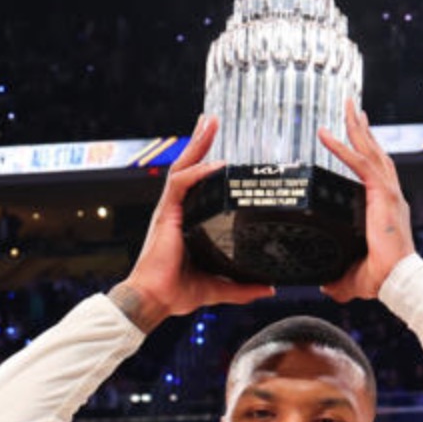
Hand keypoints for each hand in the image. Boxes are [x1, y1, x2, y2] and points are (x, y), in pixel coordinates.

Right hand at [109, 115, 273, 330]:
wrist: (155, 300)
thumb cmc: (176, 293)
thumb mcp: (218, 287)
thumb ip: (243, 287)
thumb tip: (268, 288)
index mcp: (187, 223)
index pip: (197, 186)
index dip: (206, 166)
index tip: (224, 153)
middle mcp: (177, 212)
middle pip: (189, 168)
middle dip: (200, 143)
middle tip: (212, 121)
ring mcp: (170, 211)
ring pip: (183, 168)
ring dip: (197, 145)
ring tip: (209, 124)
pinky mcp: (165, 215)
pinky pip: (180, 185)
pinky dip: (197, 173)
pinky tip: (214, 165)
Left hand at [317, 100, 415, 302]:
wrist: (399, 280)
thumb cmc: (384, 277)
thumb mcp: (354, 276)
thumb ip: (339, 279)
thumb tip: (326, 286)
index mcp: (385, 208)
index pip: (375, 173)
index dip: (365, 153)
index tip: (356, 137)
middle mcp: (390, 195)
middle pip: (376, 153)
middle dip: (363, 129)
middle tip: (353, 109)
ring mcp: (388, 192)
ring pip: (371, 151)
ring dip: (358, 128)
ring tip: (349, 108)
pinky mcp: (382, 195)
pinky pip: (360, 164)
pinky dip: (342, 148)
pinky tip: (326, 135)